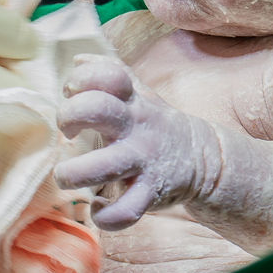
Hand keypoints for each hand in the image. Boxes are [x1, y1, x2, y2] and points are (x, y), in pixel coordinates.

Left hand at [53, 55, 217, 230]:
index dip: (81, 78)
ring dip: (73, 173)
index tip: (73, 92)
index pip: (106, 74)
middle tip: (68, 132)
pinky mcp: (150, 192)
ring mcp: (143, 159)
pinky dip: (104, 215)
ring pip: (102, 167)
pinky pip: (124, 211)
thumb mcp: (139, 94)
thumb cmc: (155, 124)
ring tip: (69, 175)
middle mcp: (136, 126)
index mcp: (132, 100)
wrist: (203, 158)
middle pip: (96, 109)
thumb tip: (79, 57)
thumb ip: (109, 74)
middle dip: (69, 117)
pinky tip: (99, 206)